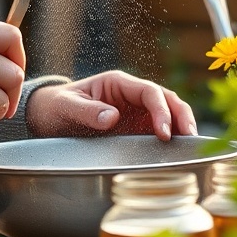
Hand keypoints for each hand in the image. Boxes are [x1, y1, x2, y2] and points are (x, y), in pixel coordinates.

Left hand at [25, 71, 196, 140]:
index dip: (161, 110)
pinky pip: (157, 132)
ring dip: (181, 128)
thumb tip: (113, 117)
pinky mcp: (134, 129)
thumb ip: (87, 112)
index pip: (149, 91)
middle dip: (181, 117)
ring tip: (190, 148)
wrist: (46, 117)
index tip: (163, 133)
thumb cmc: (55, 106)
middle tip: (189, 139)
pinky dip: (170, 140)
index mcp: (117, 83)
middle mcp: (130, 95)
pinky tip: (176, 154)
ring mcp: (134, 112)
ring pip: (167, 115)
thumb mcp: (66, 107)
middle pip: (166, 100)